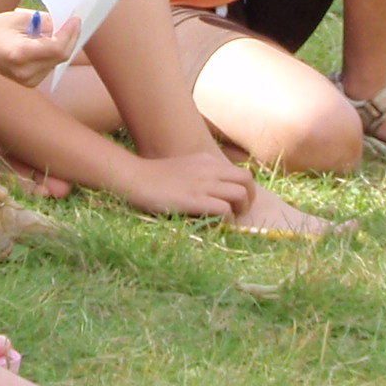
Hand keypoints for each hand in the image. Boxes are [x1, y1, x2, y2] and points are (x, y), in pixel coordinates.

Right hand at [0, 7, 83, 86]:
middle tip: (73, 21)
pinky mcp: (30, 82)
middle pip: (61, 56)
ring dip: (62, 44)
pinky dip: (54, 52)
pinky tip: (48, 41)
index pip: (57, 48)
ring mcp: (28, 80)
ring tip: (58, 28)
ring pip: (57, 61)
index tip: (75, 19)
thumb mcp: (19, 17)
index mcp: (20, 54)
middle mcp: (26, 71)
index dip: (70, 33)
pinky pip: (50, 65)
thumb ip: (44, 21)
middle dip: (70, 37)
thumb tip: (62, 23)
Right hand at [121, 149, 253, 218]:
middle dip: (250, 197)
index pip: (240, 172)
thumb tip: (211, 190)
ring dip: (241, 209)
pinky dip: (226, 220)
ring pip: (241, 193)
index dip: (244, 188)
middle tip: (240, 211)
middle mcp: (210, 170)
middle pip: (248, 179)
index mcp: (208, 161)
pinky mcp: (195, 200)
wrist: (135, 178)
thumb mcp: (183, 167)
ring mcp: (204, 185)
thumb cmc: (154, 176)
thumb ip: (200, 174)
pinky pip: (225, 209)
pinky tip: (215, 224)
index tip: (236, 201)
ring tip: (230, 219)